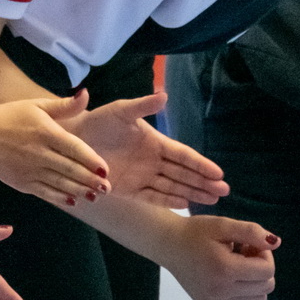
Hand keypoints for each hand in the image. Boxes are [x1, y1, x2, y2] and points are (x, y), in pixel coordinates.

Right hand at [0, 93, 111, 206]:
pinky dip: (59, 198)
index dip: (90, 160)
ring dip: (78, 191)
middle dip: (89, 180)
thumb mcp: (38, 105)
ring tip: (94, 197)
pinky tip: (73, 201)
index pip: (73, 148)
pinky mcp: (21, 182)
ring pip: (58, 183)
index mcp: (45, 131)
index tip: (105, 170)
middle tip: (106, 188)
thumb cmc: (13, 116)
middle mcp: (38, 152)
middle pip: (68, 169)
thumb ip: (64, 105)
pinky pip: (44, 192)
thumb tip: (86, 94)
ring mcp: (28, 169)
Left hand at [57, 92, 228, 207]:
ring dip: (192, 192)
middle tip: (224, 190)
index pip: (183, 155)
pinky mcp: (129, 189)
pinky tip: (185, 204)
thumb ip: (143, 105)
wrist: (74, 139)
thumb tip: (164, 95)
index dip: (200, 164)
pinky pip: (152, 196)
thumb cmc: (98, 121)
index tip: (218, 173)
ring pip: (172, 186)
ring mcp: (142, 176)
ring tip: (213, 199)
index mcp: (155, 141)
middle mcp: (152, 161)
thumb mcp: (121, 111)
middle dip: (203, 182)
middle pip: (183, 174)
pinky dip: (168, 200)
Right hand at [156, 215, 278, 299]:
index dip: (265, 255)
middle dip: (261, 268)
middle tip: (243, 253)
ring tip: (238, 267)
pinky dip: (245, 296)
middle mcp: (220, 292)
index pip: (267, 271)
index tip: (249, 245)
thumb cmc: (196, 232)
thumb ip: (252, 232)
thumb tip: (276, 243)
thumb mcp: (223, 224)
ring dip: (255, 283)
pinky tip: (232, 280)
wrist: (168, 246)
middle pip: (266, 287)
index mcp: (224, 269)